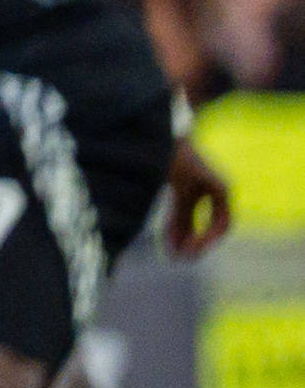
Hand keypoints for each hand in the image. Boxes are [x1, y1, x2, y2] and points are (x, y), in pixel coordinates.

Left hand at [168, 134, 237, 256]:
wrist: (163, 128)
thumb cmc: (176, 154)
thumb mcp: (180, 186)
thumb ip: (181, 214)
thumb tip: (177, 243)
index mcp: (221, 189)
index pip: (223, 223)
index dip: (209, 239)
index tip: (193, 251)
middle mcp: (213, 190)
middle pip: (209, 224)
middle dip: (196, 242)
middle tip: (183, 259)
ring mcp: (198, 188)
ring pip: (193, 218)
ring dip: (184, 235)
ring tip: (173, 254)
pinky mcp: (183, 185)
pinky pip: (183, 210)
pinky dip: (175, 223)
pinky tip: (167, 238)